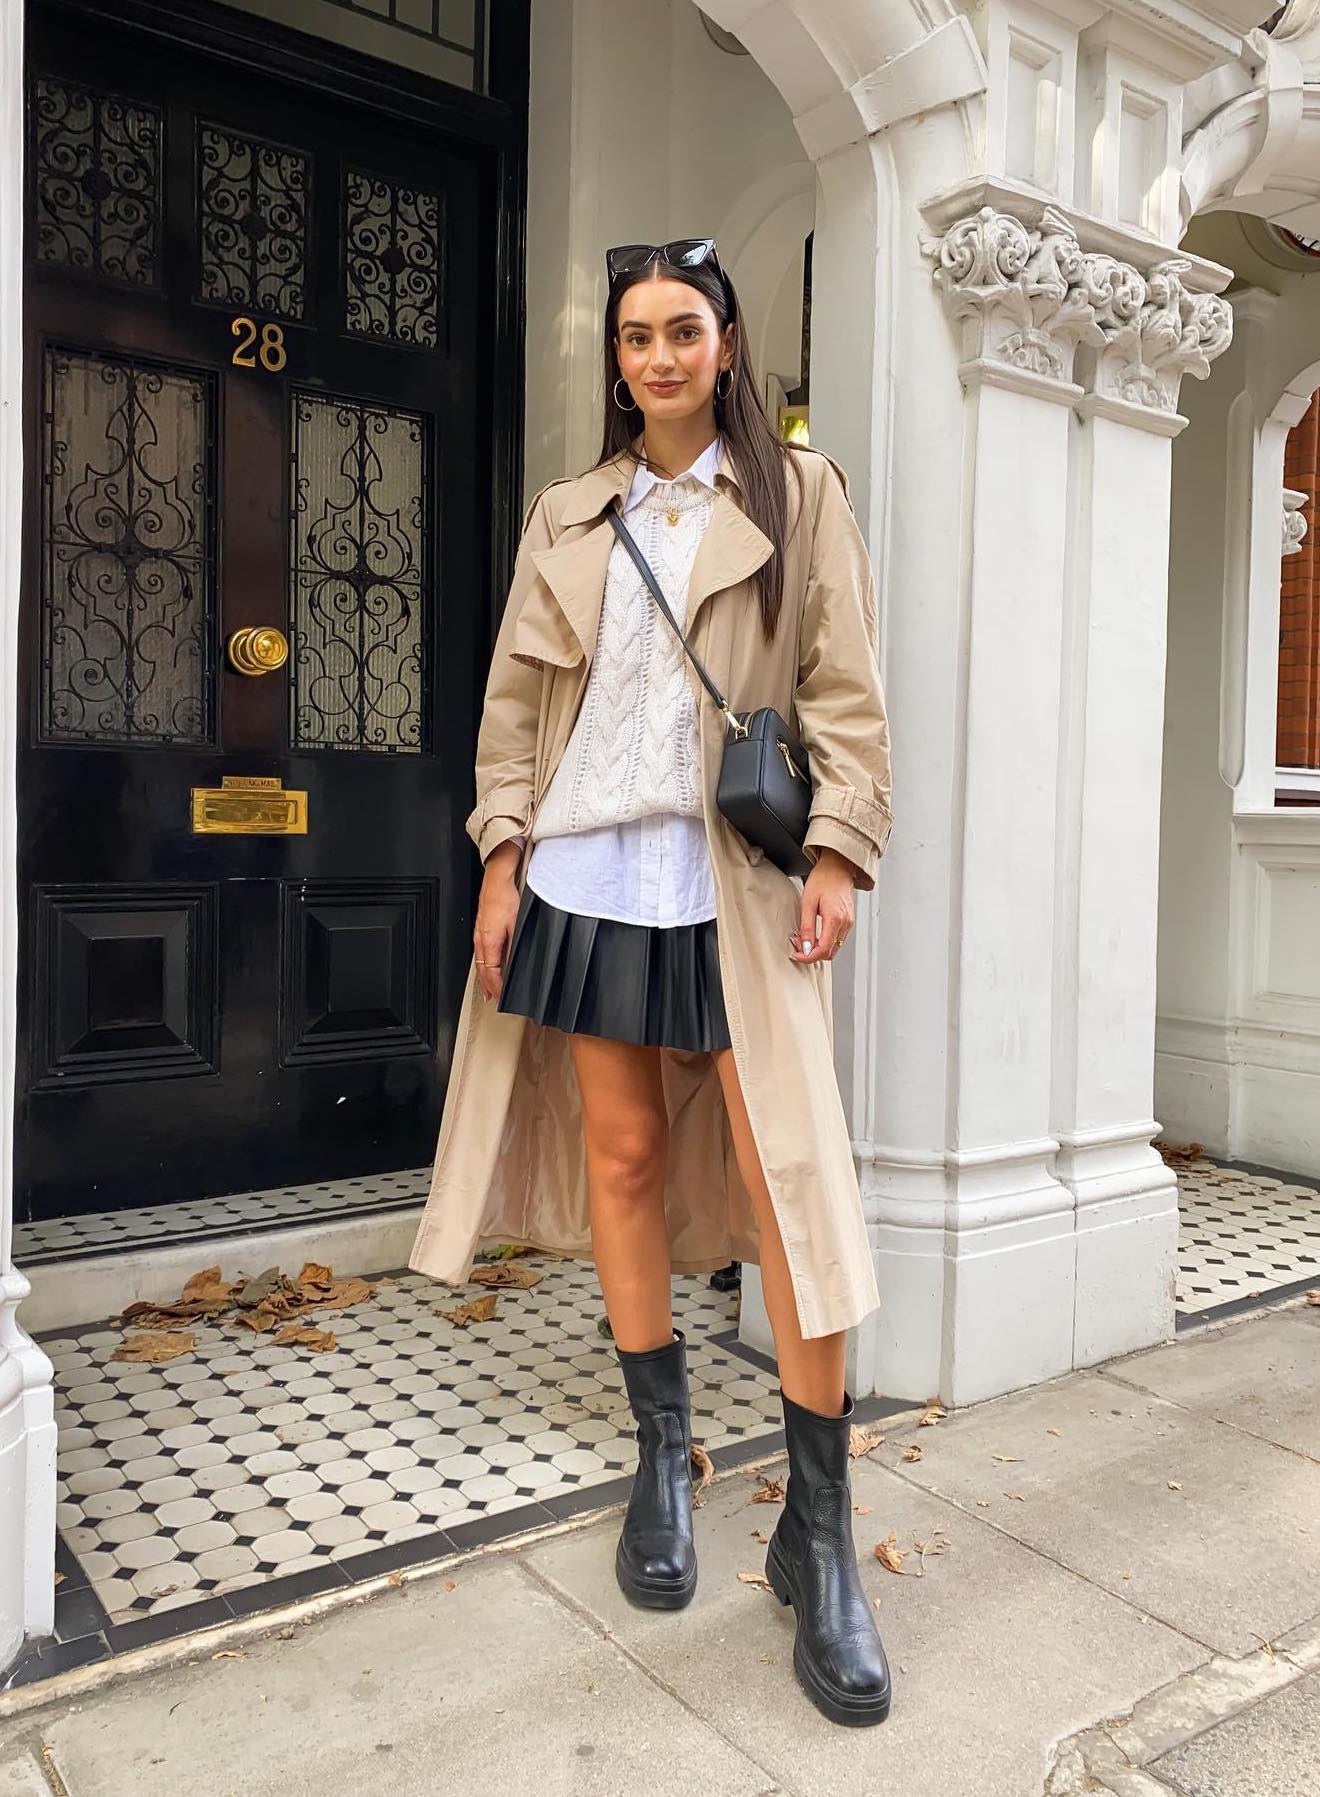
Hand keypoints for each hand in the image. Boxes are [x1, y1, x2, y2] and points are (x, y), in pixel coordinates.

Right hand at [474, 840, 521, 999]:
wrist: (496, 879)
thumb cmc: (505, 897)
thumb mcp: (516, 924)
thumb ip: (514, 945)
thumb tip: (514, 961)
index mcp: (489, 941)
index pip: (491, 971)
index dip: (496, 986)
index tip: (500, 996)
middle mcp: (480, 939)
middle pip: (482, 969)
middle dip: (487, 985)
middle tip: (491, 998)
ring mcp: (478, 932)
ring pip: (479, 961)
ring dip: (483, 975)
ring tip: (487, 986)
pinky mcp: (479, 926)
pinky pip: (479, 951)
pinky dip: (482, 963)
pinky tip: (486, 963)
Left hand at [788, 847, 855, 963]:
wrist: (837, 867)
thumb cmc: (823, 879)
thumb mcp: (808, 902)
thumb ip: (807, 927)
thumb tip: (805, 947)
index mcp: (835, 918)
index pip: (823, 950)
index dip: (808, 957)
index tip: (797, 955)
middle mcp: (845, 923)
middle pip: (830, 953)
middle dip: (812, 954)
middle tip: (798, 946)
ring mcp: (849, 923)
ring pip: (834, 948)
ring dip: (818, 948)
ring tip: (804, 938)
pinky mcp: (848, 921)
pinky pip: (837, 939)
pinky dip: (824, 941)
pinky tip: (814, 934)